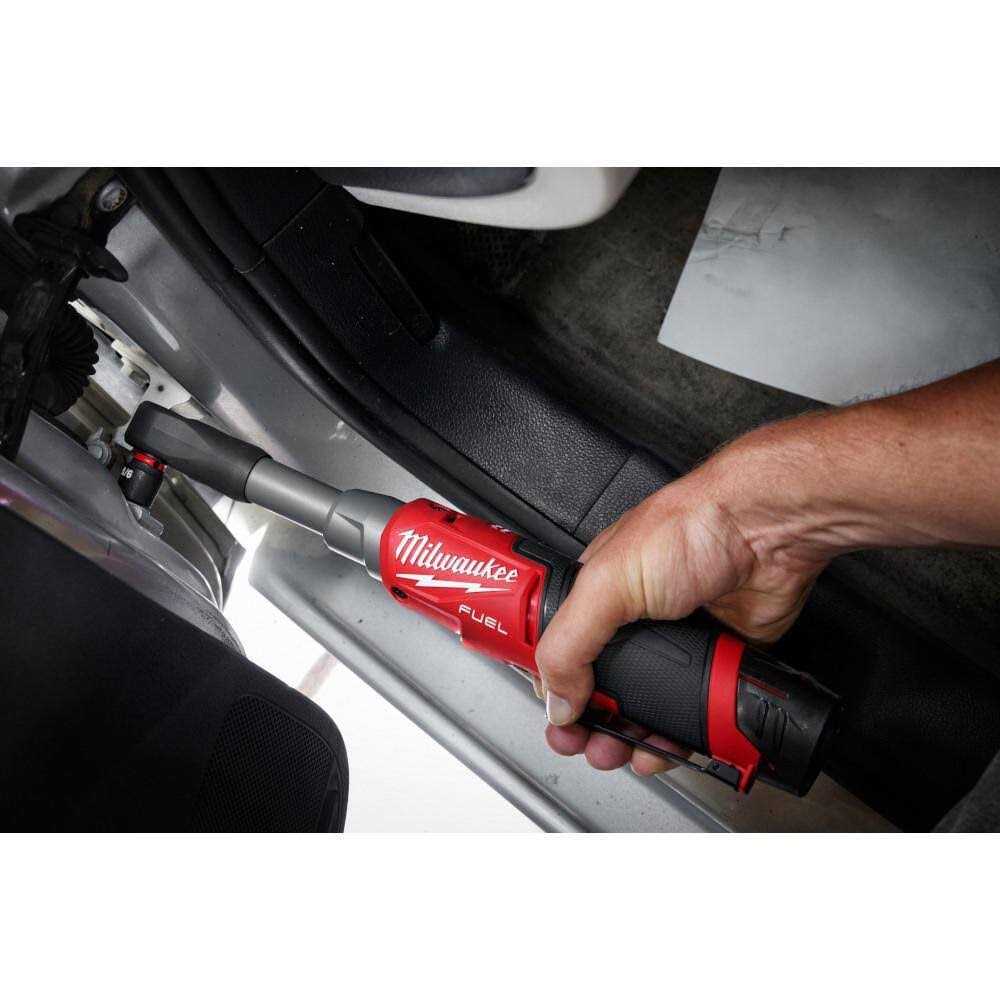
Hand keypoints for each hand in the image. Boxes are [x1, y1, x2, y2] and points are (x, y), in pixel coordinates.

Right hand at [534, 447, 827, 775]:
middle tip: (585, 744)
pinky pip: (693, 710)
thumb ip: (570, 642)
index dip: (553, 688)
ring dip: (630, 737)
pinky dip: (678, 736)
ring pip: (647, 706)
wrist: (766, 532)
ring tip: (621, 752)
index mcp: (599, 595)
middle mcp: (635, 620)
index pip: (562, 651)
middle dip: (590, 722)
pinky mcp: (716, 659)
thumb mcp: (608, 583)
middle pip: (602, 687)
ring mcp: (677, 643)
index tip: (555, 720)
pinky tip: (668, 747)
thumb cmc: (691, 527)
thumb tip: (555, 696)